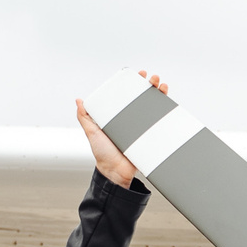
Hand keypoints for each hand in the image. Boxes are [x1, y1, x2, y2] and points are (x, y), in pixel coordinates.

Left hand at [76, 72, 168, 187]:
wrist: (116, 172)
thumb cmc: (103, 154)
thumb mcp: (92, 132)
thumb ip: (85, 118)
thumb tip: (78, 101)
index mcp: (118, 115)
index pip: (126, 95)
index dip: (132, 84)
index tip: (137, 75)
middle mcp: (130, 119)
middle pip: (142, 97)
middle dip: (149, 85)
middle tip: (151, 78)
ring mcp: (142, 127)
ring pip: (153, 107)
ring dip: (159, 94)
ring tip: (161, 87)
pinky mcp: (150, 136)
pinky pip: (160, 123)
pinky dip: (166, 113)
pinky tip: (168, 104)